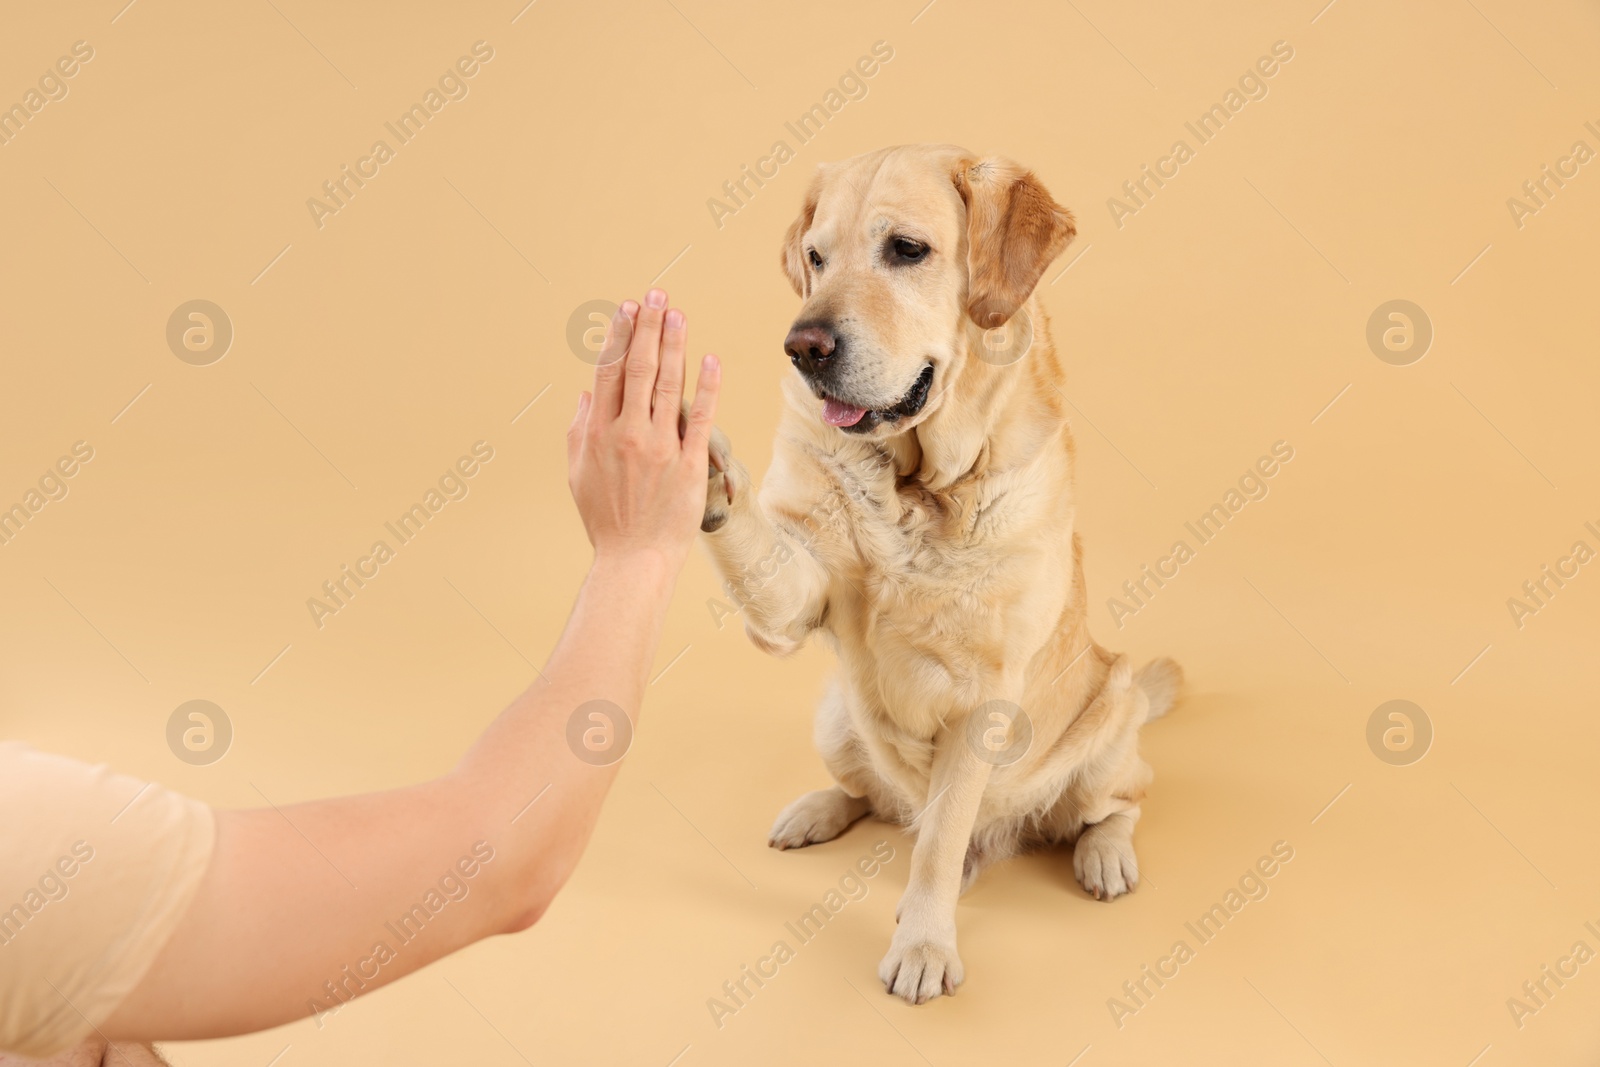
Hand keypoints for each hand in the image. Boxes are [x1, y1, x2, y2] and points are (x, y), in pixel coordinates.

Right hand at [566, 288, 720, 572]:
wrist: (633, 560)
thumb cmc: (606, 519)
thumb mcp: (578, 474)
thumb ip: (578, 429)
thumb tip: (585, 392)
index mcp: (597, 433)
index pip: (608, 372)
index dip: (618, 336)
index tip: (627, 308)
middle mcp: (627, 434)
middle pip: (637, 368)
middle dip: (647, 327)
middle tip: (657, 295)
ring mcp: (660, 448)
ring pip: (666, 384)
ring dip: (673, 345)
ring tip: (677, 314)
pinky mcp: (689, 465)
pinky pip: (700, 418)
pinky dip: (706, 387)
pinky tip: (710, 359)